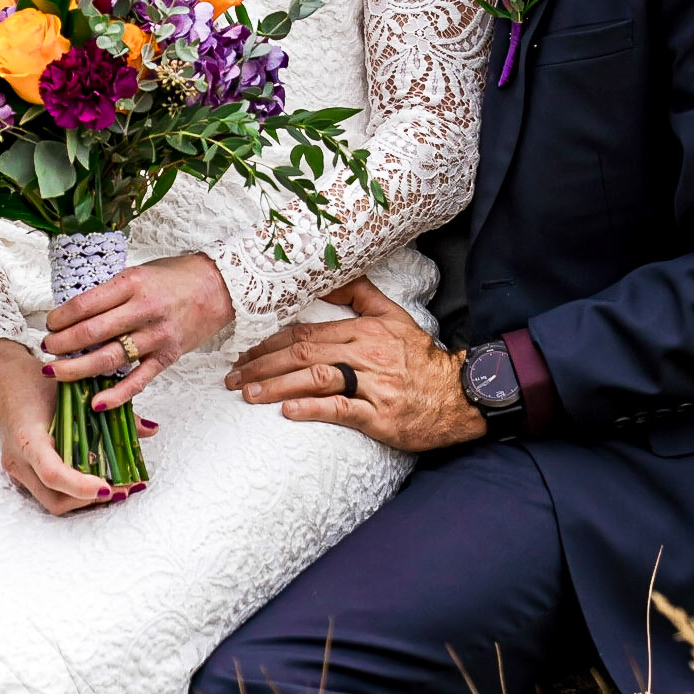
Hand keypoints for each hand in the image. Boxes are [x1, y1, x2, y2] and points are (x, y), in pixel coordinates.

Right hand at [0, 339, 157, 513]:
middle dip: (89, 500)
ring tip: (116, 487)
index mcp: (28, 437)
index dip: (81, 486)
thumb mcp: (75, 389)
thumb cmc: (38, 380)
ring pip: (51, 501)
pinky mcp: (23, 472)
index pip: (53, 473)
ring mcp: (18, 469)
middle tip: (123, 489)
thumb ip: (111, 411)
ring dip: (84, 500)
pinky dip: (74, 492)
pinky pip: (48, 492)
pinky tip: (97, 480)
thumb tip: (150, 430)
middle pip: (54, 499)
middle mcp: (19, 459)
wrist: (5, 378)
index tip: (108, 487)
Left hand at [40, 251, 234, 413]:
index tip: (49, 324)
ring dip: (76, 369)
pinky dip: (116, 394)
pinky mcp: (167, 357)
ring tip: (55, 371)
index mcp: (131, 284)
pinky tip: (95, 402)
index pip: (85, 304)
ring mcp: (156, 336)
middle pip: (91, 333)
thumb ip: (110, 293)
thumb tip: (74, 312)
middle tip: (46, 349)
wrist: (219, 286)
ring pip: (108, 359)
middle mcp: (143, 310)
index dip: (60, 318)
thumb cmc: (175, 277)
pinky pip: (138, 380)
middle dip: (61, 344)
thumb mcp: (138, 273)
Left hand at [225, 276, 486, 452]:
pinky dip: (312, 409)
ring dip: (276, 386)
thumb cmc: (420, 358)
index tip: (245, 353)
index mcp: (364, 330)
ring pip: (315, 379)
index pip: (306, 333)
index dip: (270, 342)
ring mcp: (373, 385)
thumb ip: (359, 294)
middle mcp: (366, 354)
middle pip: (302, 354)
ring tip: (248, 394)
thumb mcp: (393, 316)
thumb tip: (327, 278)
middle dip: (262, 365)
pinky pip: (341, 409)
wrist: (460, 394)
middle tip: (233, 377)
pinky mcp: (380, 415)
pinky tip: (287, 411)